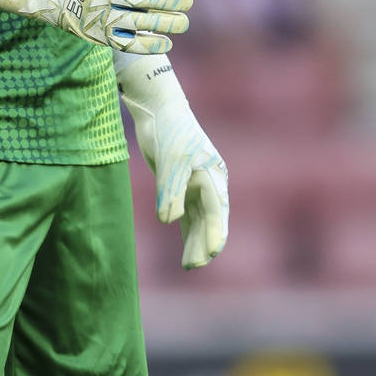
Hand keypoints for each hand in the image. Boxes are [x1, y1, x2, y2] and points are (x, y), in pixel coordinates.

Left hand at [114, 52, 228, 267]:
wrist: (159, 110)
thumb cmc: (169, 131)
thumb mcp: (170, 160)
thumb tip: (170, 221)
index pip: (216, 210)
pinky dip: (187, 231)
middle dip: (203, 243)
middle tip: (193, 265)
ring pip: (199, 220)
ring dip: (195, 241)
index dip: (214, 232)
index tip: (211, 253)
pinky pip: (189, 214)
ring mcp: (196, 185)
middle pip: (210, 219)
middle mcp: (209, 183)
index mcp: (213, 175)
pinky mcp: (181, 186)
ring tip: (189, 265)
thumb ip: (170, 190)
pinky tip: (185, 248)